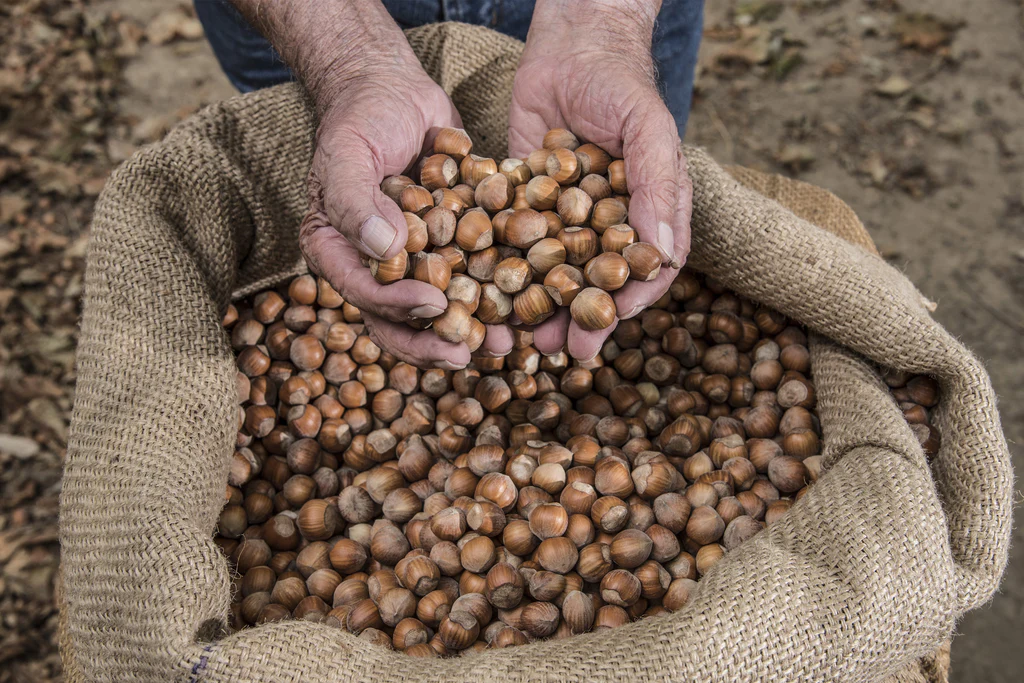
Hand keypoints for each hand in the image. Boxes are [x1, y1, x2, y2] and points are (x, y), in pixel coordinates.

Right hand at [230, 0, 506, 367]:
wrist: (395, 90)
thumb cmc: (362, 117)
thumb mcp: (348, 152)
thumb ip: (355, 201)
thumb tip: (384, 249)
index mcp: (338, 251)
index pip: (362, 292)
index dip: (396, 306)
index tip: (434, 304)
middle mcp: (373, 265)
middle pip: (398, 318)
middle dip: (432, 341)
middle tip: (466, 354)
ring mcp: (413, 259)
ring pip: (438, 308)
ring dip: (468, 329)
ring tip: (500, 345)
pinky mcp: (448, 246)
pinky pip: (470, 277)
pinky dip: (494, 295)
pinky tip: (524, 307)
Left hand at [508, 0, 691, 360]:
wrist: (569, 42)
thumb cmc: (621, 83)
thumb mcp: (648, 130)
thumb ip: (657, 188)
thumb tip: (664, 255)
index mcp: (646, 214)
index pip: (645, 272)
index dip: (628, 304)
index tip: (606, 327)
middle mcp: (606, 224)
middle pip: (596, 284)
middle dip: (579, 318)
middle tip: (559, 348)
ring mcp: (564, 217)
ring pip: (554, 273)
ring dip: (541, 307)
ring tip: (522, 337)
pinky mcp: (524, 202)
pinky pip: (515, 244)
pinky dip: (503, 271)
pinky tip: (485, 295)